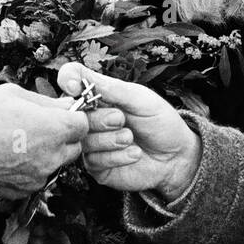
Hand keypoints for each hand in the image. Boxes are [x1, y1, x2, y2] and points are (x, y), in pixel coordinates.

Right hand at [0, 84, 87, 200]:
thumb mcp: (12, 94)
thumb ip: (46, 101)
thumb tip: (67, 104)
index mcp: (54, 129)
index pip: (83, 125)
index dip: (72, 117)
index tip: (57, 113)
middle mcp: (51, 157)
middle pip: (73, 147)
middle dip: (62, 136)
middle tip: (36, 125)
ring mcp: (37, 177)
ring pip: (54, 164)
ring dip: (45, 154)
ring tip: (16, 141)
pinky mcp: (21, 192)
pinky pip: (35, 178)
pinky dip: (28, 169)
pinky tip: (6, 156)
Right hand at [57, 62, 200, 201]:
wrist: (176, 156)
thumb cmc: (159, 122)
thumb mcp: (139, 98)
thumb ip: (110, 88)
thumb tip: (77, 76)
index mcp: (99, 95)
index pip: (70, 78)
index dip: (67, 80)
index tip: (75, 87)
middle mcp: (90, 117)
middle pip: (74, 114)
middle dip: (99, 118)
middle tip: (121, 119)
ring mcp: (91, 142)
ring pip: (83, 140)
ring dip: (110, 139)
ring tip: (130, 138)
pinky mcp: (96, 166)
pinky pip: (93, 161)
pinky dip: (116, 157)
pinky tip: (133, 153)